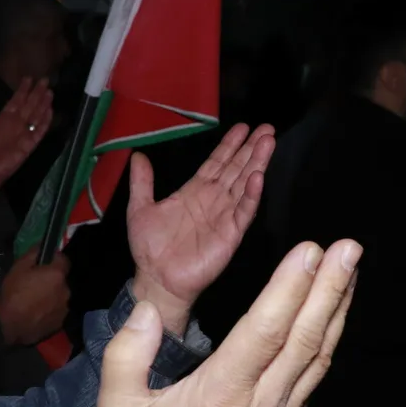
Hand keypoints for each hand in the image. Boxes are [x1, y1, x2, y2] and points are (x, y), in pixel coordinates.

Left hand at [0, 79, 54, 197]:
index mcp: (3, 119)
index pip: (16, 101)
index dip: (22, 90)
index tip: (29, 78)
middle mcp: (15, 125)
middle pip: (29, 106)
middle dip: (36, 93)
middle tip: (45, 80)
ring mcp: (22, 135)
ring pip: (35, 116)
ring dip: (42, 104)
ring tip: (49, 92)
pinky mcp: (27, 146)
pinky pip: (38, 132)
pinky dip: (44, 122)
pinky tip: (50, 111)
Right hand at [0, 253, 69, 346]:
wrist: (8, 325)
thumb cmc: (13, 293)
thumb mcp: (19, 267)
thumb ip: (34, 253)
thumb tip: (43, 245)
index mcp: (57, 275)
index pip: (64, 260)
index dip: (54, 260)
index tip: (44, 263)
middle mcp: (66, 291)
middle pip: (61, 280)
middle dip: (52, 280)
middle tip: (36, 284)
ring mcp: (64, 308)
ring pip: (60, 296)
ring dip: (52, 296)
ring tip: (35, 301)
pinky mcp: (60, 323)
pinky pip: (57, 311)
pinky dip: (50, 310)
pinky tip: (37, 313)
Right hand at [102, 239, 361, 406]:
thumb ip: (127, 353)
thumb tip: (146, 312)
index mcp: (219, 394)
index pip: (265, 330)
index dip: (291, 288)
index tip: (310, 251)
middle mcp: (259, 406)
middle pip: (304, 338)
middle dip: (330, 288)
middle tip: (349, 248)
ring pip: (317, 359)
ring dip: (336, 311)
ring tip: (351, 272)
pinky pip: (312, 381)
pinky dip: (325, 345)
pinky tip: (331, 320)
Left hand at [127, 122, 274, 333]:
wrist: (156, 279)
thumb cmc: (149, 248)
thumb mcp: (140, 208)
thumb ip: (142, 182)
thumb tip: (137, 155)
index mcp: (195, 191)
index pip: (217, 162)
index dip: (230, 145)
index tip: (244, 127)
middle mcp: (213, 200)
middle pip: (236, 168)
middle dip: (251, 149)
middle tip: (267, 128)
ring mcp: (224, 216)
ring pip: (244, 184)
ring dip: (256, 164)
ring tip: (268, 143)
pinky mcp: (230, 234)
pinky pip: (243, 212)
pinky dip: (251, 195)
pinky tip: (258, 178)